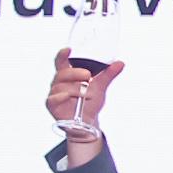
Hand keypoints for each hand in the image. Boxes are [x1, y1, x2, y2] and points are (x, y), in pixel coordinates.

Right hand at [45, 45, 123, 162]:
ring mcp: (54, 94)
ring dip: (75, 89)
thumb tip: (120, 63)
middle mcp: (59, 83)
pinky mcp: (52, 105)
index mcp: (68, 75)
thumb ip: (108, 75)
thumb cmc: (89, 102)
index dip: (63, 55)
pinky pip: (53, 99)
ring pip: (61, 86)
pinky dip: (60, 97)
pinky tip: (67, 96)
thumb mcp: (100, 87)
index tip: (68, 49)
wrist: (87, 122)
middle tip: (87, 75)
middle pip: (62, 73)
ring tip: (86, 94)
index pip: (61, 62)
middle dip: (74, 73)